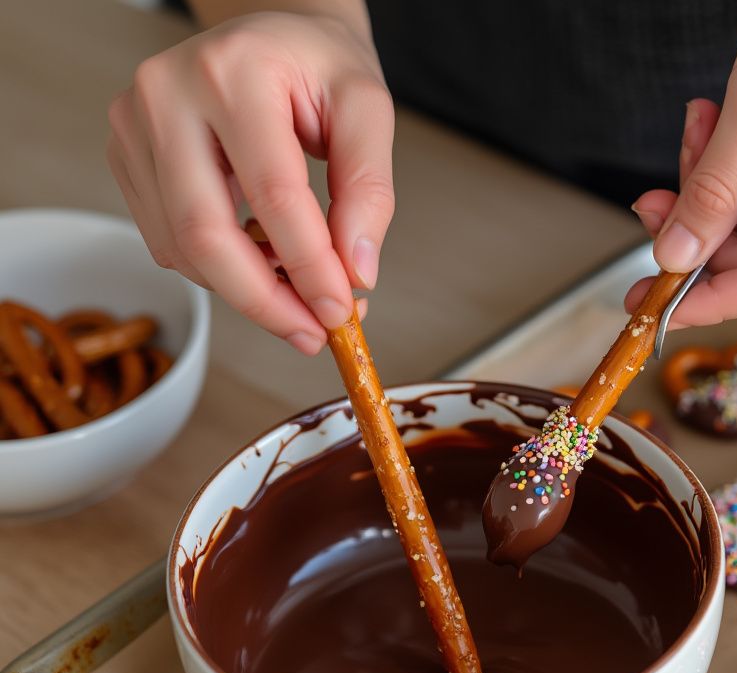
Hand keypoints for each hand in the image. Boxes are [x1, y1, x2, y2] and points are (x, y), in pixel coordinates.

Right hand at [107, 7, 392, 353]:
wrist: (270, 36)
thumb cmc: (317, 68)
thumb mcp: (366, 110)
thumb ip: (370, 191)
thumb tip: (357, 273)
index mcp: (232, 72)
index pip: (273, 193)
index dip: (308, 267)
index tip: (339, 312)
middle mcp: (167, 93)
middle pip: (205, 232)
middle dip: (264, 300)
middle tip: (311, 333)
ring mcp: (135, 126)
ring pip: (183, 249)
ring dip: (245, 292)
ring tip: (298, 295)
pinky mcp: (127, 158)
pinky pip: (170, 243)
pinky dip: (220, 272)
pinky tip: (261, 261)